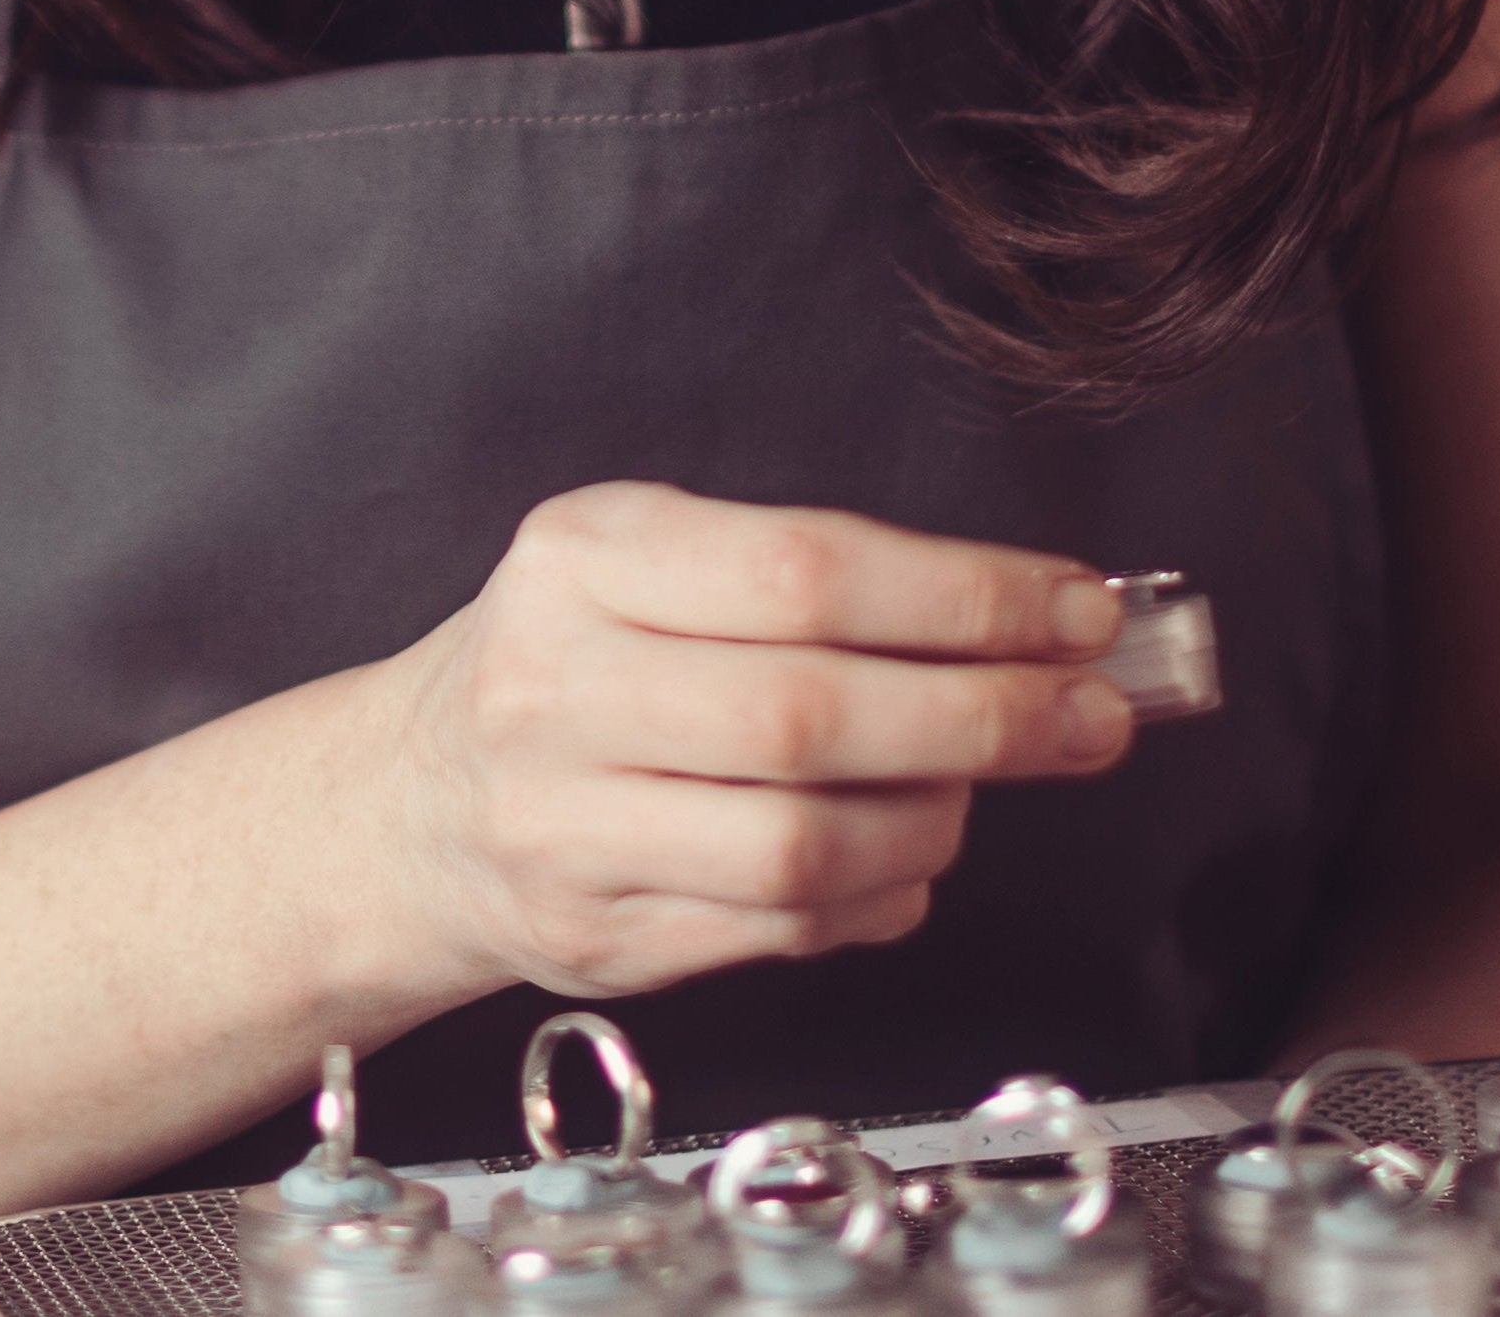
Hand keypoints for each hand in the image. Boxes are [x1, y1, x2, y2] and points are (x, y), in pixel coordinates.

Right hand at [371, 482, 1133, 1000]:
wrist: (407, 805)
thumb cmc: (572, 659)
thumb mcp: (644, 560)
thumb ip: (808, 577)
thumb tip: (1027, 619)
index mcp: (583, 558)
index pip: (806, 570)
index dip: (965, 594)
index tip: (1078, 608)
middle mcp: (557, 688)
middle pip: (811, 712)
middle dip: (987, 714)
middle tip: (1092, 714)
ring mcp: (565, 828)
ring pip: (803, 842)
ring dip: (936, 820)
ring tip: (976, 789)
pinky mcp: (594, 943)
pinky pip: (780, 930)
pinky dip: (878, 897)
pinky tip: (904, 861)